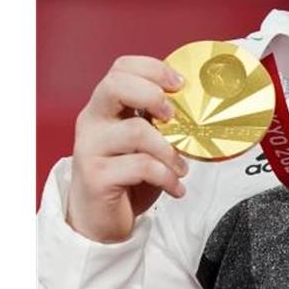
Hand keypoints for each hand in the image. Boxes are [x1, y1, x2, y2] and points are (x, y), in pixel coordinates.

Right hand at [65, 56, 189, 242]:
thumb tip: (198, 104)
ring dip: (170, 150)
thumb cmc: (125, 175)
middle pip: (115, 86)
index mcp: (105, 106)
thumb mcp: (142, 141)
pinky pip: (141, 167)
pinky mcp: (96, 176)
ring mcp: (90, 148)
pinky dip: (167, 176)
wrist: (98, 220)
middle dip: (152, 95)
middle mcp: (92, 121)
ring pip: (136, 131)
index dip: (153, 69)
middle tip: (174, 117)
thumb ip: (157, 120)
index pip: (121, 68)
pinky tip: (175, 187)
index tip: (180, 84)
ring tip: (182, 167)